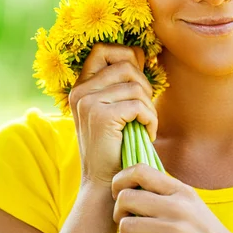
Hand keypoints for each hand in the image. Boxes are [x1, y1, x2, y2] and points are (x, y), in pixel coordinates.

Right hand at [69, 43, 157, 189]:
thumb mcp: (113, 109)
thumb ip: (120, 83)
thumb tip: (141, 53)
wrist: (104, 182)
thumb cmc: (115, 145)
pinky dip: (151, 119)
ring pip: (135, 86)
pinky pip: (139, 105)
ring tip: (146, 124)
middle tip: (145, 110)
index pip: (103, 49)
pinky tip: (149, 133)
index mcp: (81, 86)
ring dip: (149, 106)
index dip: (126, 55)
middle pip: (126, 64)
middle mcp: (80, 91)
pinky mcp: (101, 116)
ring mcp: (88, 102)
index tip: (139, 76)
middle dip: (144, 85)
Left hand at [111, 163, 232, 232]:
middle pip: (125, 198)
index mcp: (182, 191)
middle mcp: (178, 205)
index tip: (120, 197)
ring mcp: (176, 228)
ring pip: (125, 227)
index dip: (120, 181)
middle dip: (119, 216)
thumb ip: (168, 197)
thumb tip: (132, 189)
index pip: (139, 170)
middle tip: (130, 230)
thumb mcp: (194, 209)